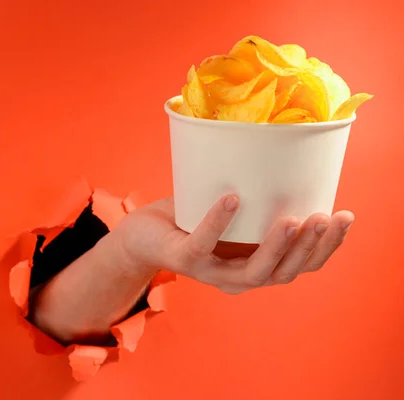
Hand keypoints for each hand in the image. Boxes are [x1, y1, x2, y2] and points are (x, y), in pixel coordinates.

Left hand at [113, 195, 353, 293]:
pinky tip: (232, 199)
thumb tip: (290, 157)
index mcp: (256, 266)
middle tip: (323, 216)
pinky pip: (204, 244)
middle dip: (310, 248)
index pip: (302, 266)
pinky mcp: (185, 260)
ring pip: (254, 271)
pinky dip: (218, 222)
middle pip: (285, 273)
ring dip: (276, 246)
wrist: (143, 233)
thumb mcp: (233, 211)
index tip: (345, 217)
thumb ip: (260, 199)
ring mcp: (212, 272)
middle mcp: (239, 277)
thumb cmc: (192, 217)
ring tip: (292, 217)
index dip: (327, 248)